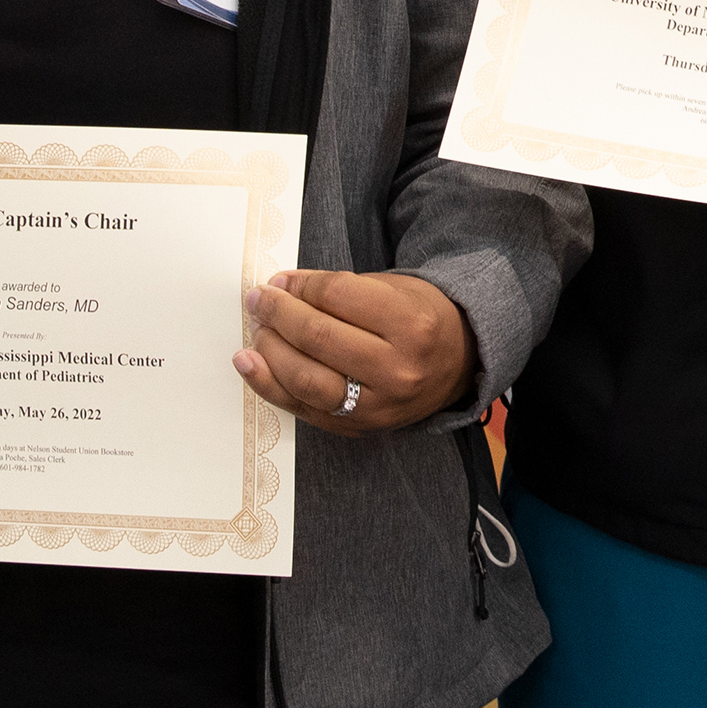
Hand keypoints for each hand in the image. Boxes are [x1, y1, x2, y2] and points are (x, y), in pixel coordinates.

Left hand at [236, 269, 476, 431]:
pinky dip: (269, 385)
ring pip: (306, 379)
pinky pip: (304, 409)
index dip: (300, 285)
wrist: (457, 365)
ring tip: (258, 330)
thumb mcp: (391, 289)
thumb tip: (282, 286)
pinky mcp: (359, 428)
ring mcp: (378, 406)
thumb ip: (337, 288)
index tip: (279, 280)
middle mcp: (397, 369)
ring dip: (270, 350)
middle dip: (278, 314)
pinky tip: (249, 363)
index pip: (338, 296)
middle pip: (319, 337)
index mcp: (411, 324)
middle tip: (258, 300)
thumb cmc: (419, 319)